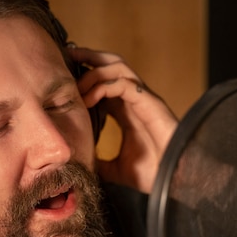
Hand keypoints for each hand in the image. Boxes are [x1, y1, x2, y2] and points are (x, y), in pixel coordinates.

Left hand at [69, 46, 177, 192]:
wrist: (173, 181)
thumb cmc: (151, 174)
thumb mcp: (115, 169)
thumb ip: (99, 162)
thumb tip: (79, 164)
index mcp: (127, 111)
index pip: (105, 82)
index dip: (85, 76)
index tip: (64, 77)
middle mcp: (135, 100)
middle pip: (112, 65)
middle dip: (89, 57)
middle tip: (67, 55)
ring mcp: (144, 100)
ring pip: (118, 68)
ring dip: (94, 70)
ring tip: (75, 81)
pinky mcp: (150, 104)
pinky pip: (124, 84)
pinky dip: (103, 87)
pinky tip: (88, 99)